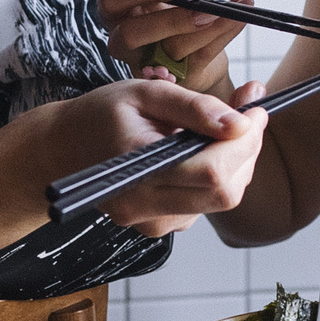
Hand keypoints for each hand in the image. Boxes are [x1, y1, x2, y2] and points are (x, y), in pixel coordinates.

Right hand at [47, 77, 268, 236]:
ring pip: (221, 199)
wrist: (62, 150)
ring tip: (223, 128)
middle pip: (224, 191)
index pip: (212, 172)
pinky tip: (203, 150)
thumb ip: (194, 107)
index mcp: (136, 170)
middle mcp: (145, 207)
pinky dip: (218, 175)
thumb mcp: (144, 94)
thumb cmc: (100, 116)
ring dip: (236, 162)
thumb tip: (240, 124)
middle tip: (248, 114)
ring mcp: (153, 223)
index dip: (246, 141)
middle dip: (247, 151)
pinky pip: (206, 203)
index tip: (257, 109)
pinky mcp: (160, 226)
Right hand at [95, 0, 244, 96]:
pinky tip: (240, 17)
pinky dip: (224, 34)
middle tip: (201, 8)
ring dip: (207, 29)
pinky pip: (201, 57)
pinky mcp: (177, 80)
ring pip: (171, 50)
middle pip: (131, 35)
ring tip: (231, 12)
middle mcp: (123, 43)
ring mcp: (148, 65)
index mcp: (117, 12)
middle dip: (169, 20)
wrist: (205, 38)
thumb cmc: (182, 5)